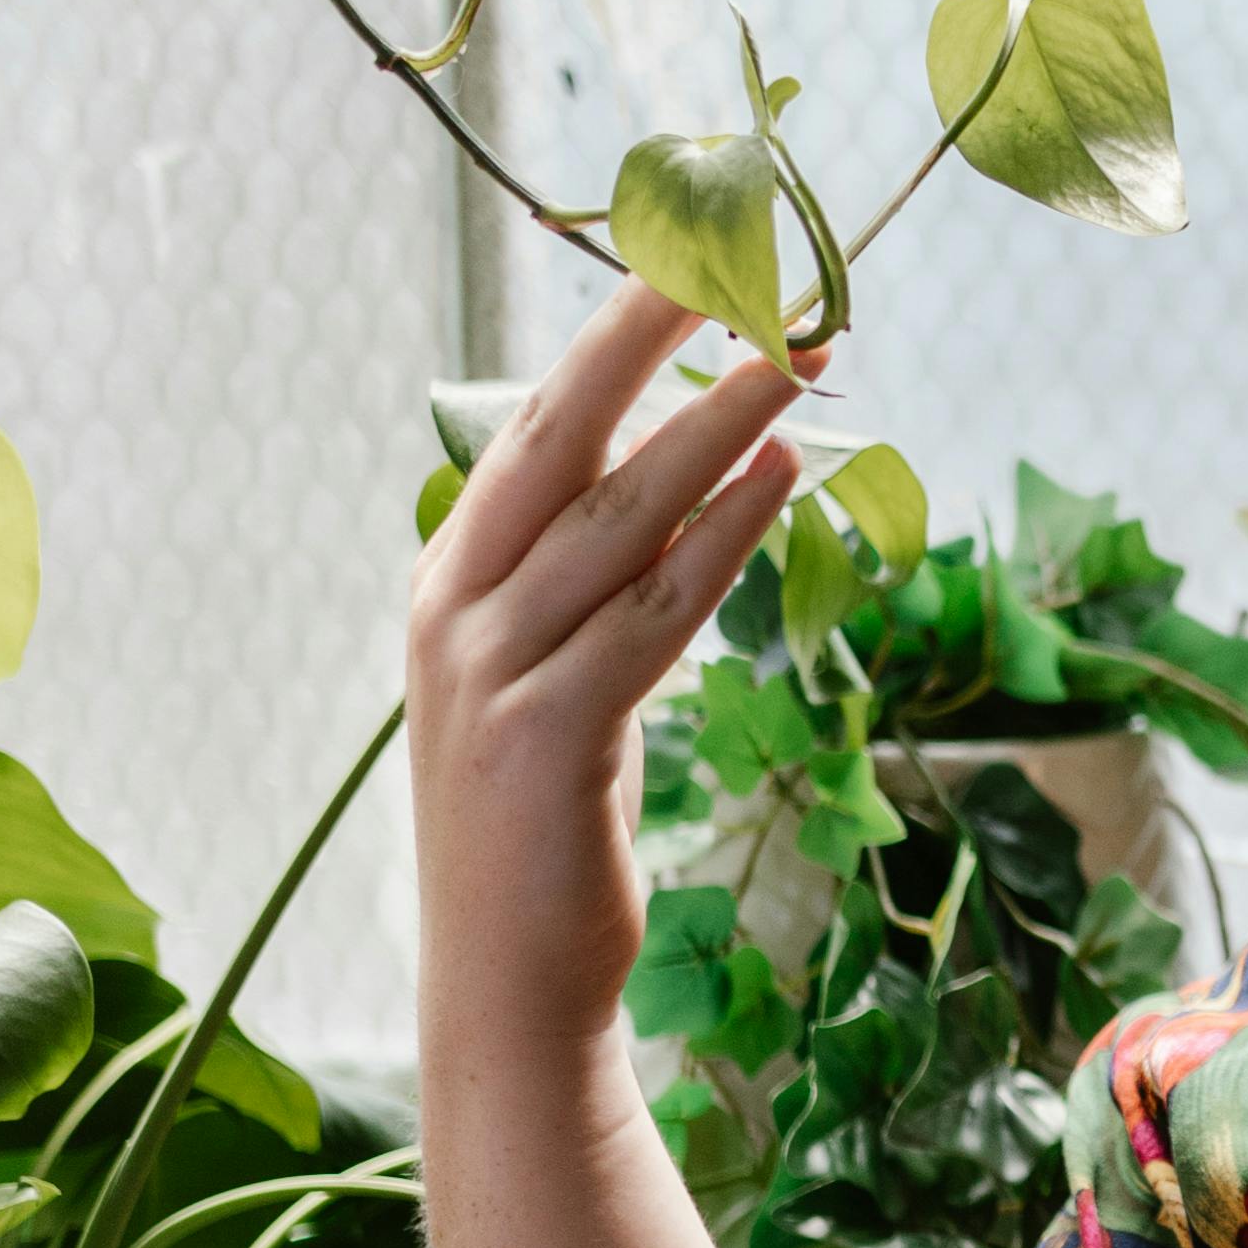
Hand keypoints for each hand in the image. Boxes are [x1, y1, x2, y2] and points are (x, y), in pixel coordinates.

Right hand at [405, 278, 806, 1055]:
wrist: (504, 991)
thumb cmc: (542, 837)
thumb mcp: (548, 690)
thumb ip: (585, 597)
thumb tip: (674, 498)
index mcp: (448, 586)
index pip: (527, 431)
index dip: (605, 343)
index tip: (681, 261)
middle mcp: (452, 612)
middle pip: (554, 437)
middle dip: (642, 336)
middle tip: (732, 256)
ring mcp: (488, 673)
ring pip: (617, 516)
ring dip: (716, 427)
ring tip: (800, 355)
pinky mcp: (546, 738)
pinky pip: (649, 614)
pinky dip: (718, 538)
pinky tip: (781, 481)